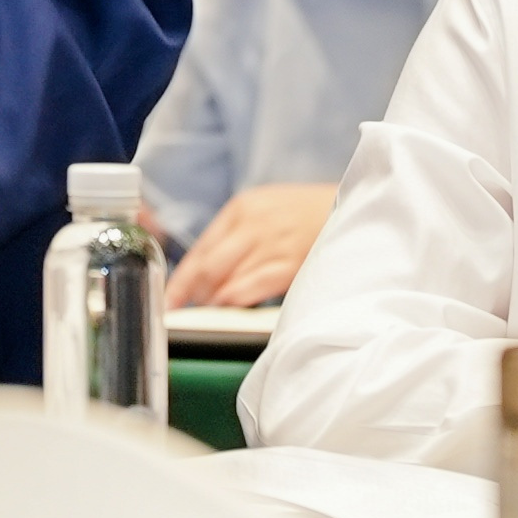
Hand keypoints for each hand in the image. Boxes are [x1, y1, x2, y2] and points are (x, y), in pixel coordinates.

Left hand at [165, 181, 335, 308]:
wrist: (348, 205)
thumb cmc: (302, 213)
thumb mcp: (263, 210)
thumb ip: (235, 236)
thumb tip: (207, 274)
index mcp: (241, 208)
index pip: (200, 249)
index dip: (180, 278)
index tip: (168, 298)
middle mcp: (253, 224)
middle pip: (208, 266)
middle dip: (191, 293)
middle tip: (183, 310)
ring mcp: (273, 243)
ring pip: (227, 279)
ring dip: (212, 300)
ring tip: (206, 312)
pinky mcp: (292, 263)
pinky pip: (255, 286)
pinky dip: (237, 300)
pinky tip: (229, 308)